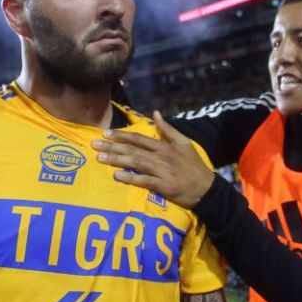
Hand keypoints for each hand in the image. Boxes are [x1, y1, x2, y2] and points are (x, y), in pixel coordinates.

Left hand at [91, 111, 214, 209]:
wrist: (207, 188)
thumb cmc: (194, 166)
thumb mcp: (184, 142)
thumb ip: (168, 129)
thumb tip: (156, 113)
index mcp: (164, 146)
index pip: (139, 139)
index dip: (121, 135)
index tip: (106, 133)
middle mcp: (161, 157)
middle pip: (133, 150)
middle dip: (112, 146)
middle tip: (94, 144)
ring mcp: (162, 172)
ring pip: (135, 163)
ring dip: (117, 160)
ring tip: (101, 158)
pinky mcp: (164, 186)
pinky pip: (144, 181)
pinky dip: (131, 178)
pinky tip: (118, 176)